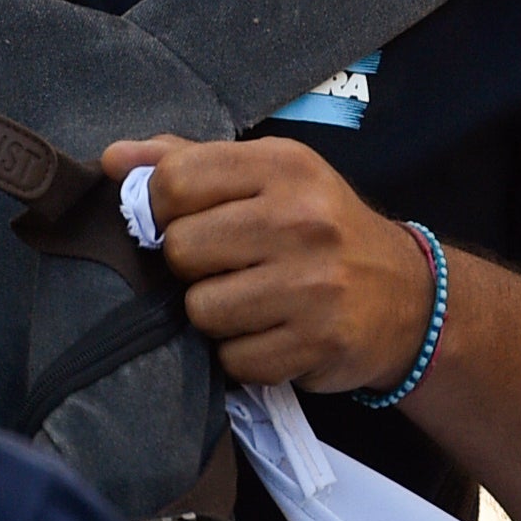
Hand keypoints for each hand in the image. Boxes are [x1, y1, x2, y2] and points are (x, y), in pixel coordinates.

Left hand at [106, 132, 436, 393]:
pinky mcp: (319, 341)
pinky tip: (272, 334)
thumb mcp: (269, 177)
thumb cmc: (320, 228)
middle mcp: (300, 218)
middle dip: (193, 267)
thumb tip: (113, 160)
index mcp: (283, 164)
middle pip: (182, 249)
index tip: (185, 221)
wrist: (407, 295)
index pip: (176, 181)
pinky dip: (244, 355)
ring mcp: (313, 283)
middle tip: (226, 267)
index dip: (163, 209)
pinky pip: (235, 360)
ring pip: (202, 310)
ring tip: (250, 302)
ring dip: (216, 315)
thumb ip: (188, 161)